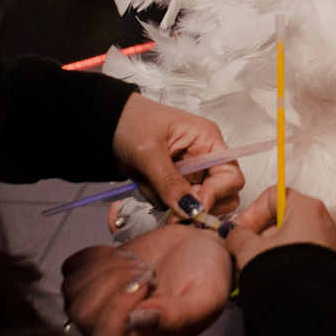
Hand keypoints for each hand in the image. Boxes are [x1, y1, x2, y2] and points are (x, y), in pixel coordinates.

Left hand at [62, 224, 231, 335]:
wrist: (202, 245)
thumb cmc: (209, 275)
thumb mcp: (207, 297)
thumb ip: (180, 314)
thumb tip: (144, 318)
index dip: (116, 311)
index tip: (145, 284)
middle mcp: (115, 330)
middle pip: (82, 314)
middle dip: (112, 283)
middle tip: (145, 269)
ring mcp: (101, 303)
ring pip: (72, 291)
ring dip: (104, 268)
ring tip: (137, 262)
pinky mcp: (95, 276)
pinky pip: (70, 269)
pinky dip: (91, 256)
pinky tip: (119, 254)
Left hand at [112, 92, 243, 217]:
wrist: (105, 124)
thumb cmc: (131, 124)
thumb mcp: (150, 152)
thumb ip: (170, 183)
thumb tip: (193, 211)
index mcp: (207, 140)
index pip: (231, 175)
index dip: (218, 193)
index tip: (196, 208)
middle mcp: (204, 157)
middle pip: (222, 194)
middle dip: (198, 206)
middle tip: (174, 212)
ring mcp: (190, 172)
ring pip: (195, 204)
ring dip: (171, 202)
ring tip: (149, 184)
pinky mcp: (174, 183)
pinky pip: (175, 204)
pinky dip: (159, 199)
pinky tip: (144, 183)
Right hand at [222, 186, 335, 269]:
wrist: (310, 311)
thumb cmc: (284, 274)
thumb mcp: (250, 250)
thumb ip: (237, 236)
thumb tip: (233, 234)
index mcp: (307, 208)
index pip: (273, 197)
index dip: (252, 213)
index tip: (239, 231)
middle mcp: (324, 222)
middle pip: (282, 219)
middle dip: (259, 238)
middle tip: (244, 254)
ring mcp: (330, 244)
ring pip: (292, 240)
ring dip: (269, 253)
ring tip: (255, 272)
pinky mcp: (331, 265)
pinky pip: (303, 256)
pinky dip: (285, 264)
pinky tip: (271, 280)